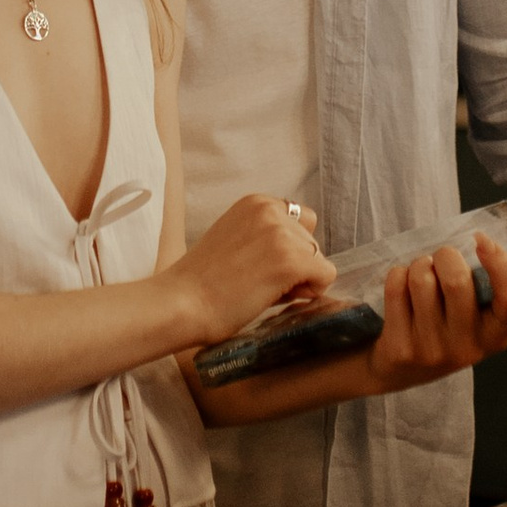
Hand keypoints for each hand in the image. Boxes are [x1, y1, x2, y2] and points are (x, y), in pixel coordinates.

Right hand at [174, 191, 332, 347]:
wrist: (181, 303)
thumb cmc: (202, 283)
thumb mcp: (235, 239)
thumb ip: (265, 237)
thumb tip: (303, 257)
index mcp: (256, 202)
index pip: (299, 221)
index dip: (289, 247)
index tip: (264, 266)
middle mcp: (271, 210)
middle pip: (311, 240)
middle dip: (297, 264)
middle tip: (262, 283)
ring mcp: (282, 234)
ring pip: (319, 259)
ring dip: (302, 279)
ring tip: (264, 291)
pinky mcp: (291, 260)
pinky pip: (325, 276)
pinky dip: (312, 291)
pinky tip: (280, 298)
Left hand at [361, 235, 506, 396]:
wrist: (397, 369)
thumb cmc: (451, 327)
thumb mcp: (488, 317)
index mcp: (498, 336)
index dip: (500, 263)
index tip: (483, 241)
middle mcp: (469, 348)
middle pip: (458, 279)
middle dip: (445, 255)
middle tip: (442, 260)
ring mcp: (433, 352)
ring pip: (423, 277)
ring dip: (419, 266)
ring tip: (421, 279)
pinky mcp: (401, 349)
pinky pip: (397, 286)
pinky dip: (397, 275)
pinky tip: (402, 294)